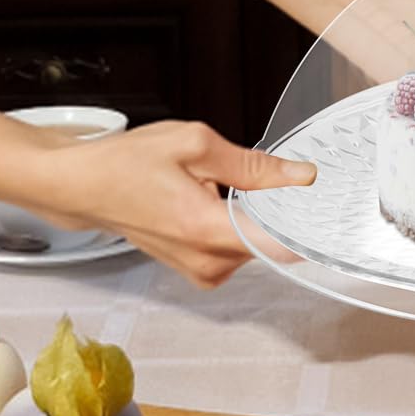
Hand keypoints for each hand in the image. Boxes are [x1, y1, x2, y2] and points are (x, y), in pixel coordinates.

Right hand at [14, 119, 315, 287]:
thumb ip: (253, 164)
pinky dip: (240, 223)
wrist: (84, 187)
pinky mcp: (198, 270)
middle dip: (282, 208)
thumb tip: (300, 174)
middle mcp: (206, 261)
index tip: (330, 201)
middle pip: (272, 239)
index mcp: (206, 230)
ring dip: (258, 214)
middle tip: (283, 173)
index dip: (309, 220)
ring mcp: (201, 271)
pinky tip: (223, 198)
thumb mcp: (195, 145)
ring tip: (234, 181)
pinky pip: (238, 247)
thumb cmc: (128, 164)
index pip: (280, 243)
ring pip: (256, 242)